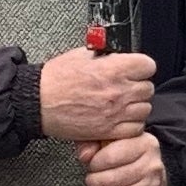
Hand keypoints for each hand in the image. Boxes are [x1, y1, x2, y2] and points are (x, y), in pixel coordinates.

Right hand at [38, 44, 155, 144]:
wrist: (38, 102)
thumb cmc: (56, 79)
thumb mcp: (83, 55)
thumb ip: (106, 55)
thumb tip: (120, 55)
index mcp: (113, 69)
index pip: (148, 65)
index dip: (141, 67)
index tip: (135, 70)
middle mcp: (118, 91)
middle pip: (147, 88)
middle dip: (138, 86)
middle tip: (125, 87)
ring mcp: (115, 112)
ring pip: (144, 109)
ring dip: (135, 106)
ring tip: (121, 103)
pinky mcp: (108, 131)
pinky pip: (135, 128)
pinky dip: (130, 124)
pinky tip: (119, 118)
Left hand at [82, 129, 168, 185]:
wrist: (150, 171)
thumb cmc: (126, 155)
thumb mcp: (111, 140)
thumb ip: (93, 142)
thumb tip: (85, 155)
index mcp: (143, 143)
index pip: (111, 156)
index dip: (95, 164)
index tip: (92, 166)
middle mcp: (152, 164)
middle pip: (113, 179)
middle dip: (94, 184)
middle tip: (90, 183)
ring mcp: (153, 185)